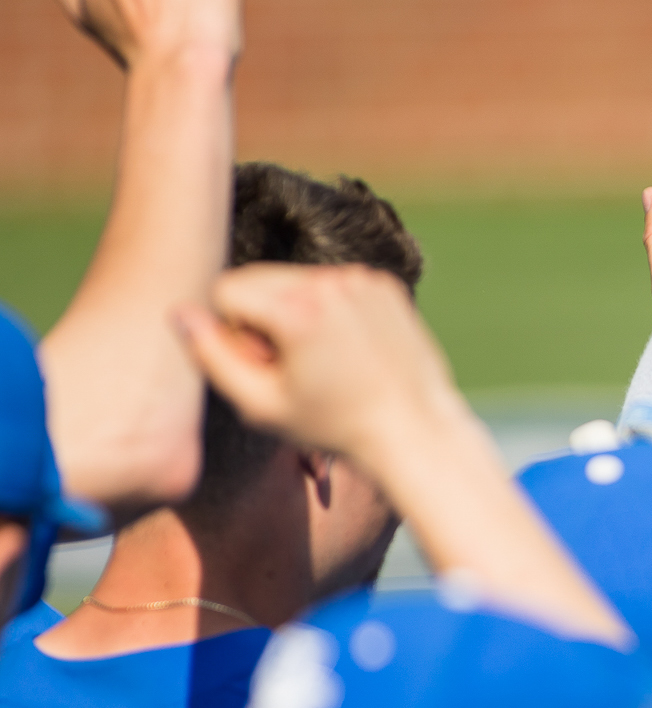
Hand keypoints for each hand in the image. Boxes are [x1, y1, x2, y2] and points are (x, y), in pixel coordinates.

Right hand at [176, 264, 458, 458]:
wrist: (415, 429)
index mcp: (298, 308)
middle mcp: (332, 282)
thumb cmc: (333, 426)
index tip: (263, 363)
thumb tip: (180, 313)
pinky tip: (348, 348)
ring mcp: (363, 279)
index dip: (235, 331)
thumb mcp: (261, 404)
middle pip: (261, 279)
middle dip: (261, 315)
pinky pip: (334, 284)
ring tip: (320, 358)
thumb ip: (212, 357)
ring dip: (295, 311)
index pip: (227, 288)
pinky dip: (330, 309)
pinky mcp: (385, 284)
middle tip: (289, 363)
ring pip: (296, 280)